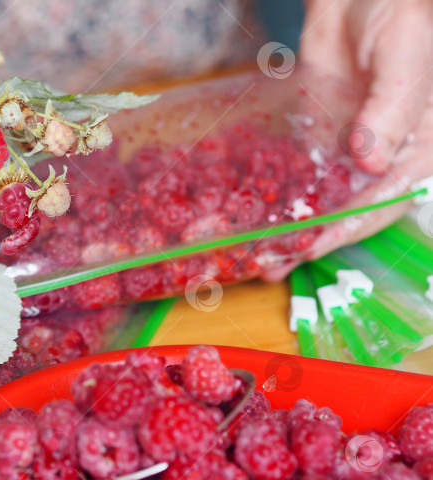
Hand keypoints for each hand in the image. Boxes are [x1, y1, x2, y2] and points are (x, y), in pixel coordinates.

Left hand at [263, 0, 432, 279]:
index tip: (308, 248)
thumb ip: (392, 106)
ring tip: (255, 252)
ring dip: (289, 227)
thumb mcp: (404, 52)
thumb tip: (371, 160)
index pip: (382, 202)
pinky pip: (299, 172)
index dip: (343, 230)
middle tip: (268, 264)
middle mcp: (384, 157)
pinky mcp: (321, 137)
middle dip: (309, 241)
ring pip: (320, 199)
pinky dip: (278, 194)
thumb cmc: (399, 9)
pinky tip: (253, 213)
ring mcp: (350, 150)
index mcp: (419, 148)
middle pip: (347, 211)